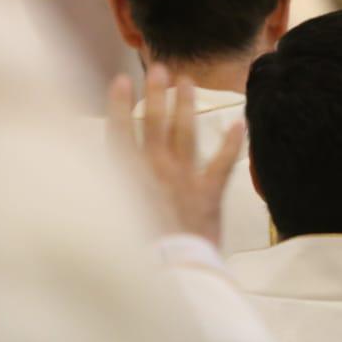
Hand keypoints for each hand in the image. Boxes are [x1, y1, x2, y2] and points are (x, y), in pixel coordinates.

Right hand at [106, 65, 244, 246]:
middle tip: (161, 68)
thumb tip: (102, 174)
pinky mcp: (208, 194)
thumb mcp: (110, 222)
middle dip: (157, 94)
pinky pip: (222, 162)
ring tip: (188, 82)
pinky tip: (239, 121)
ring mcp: (183, 180)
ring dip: (186, 106)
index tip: (121, 80)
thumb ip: (108, 195)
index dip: (119, 104)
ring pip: (185, 133)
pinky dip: (232, 142)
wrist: (168, 273)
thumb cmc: (136, 254)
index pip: (119, 132)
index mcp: (126, 178)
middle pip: (154, 124)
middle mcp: (155, 172)